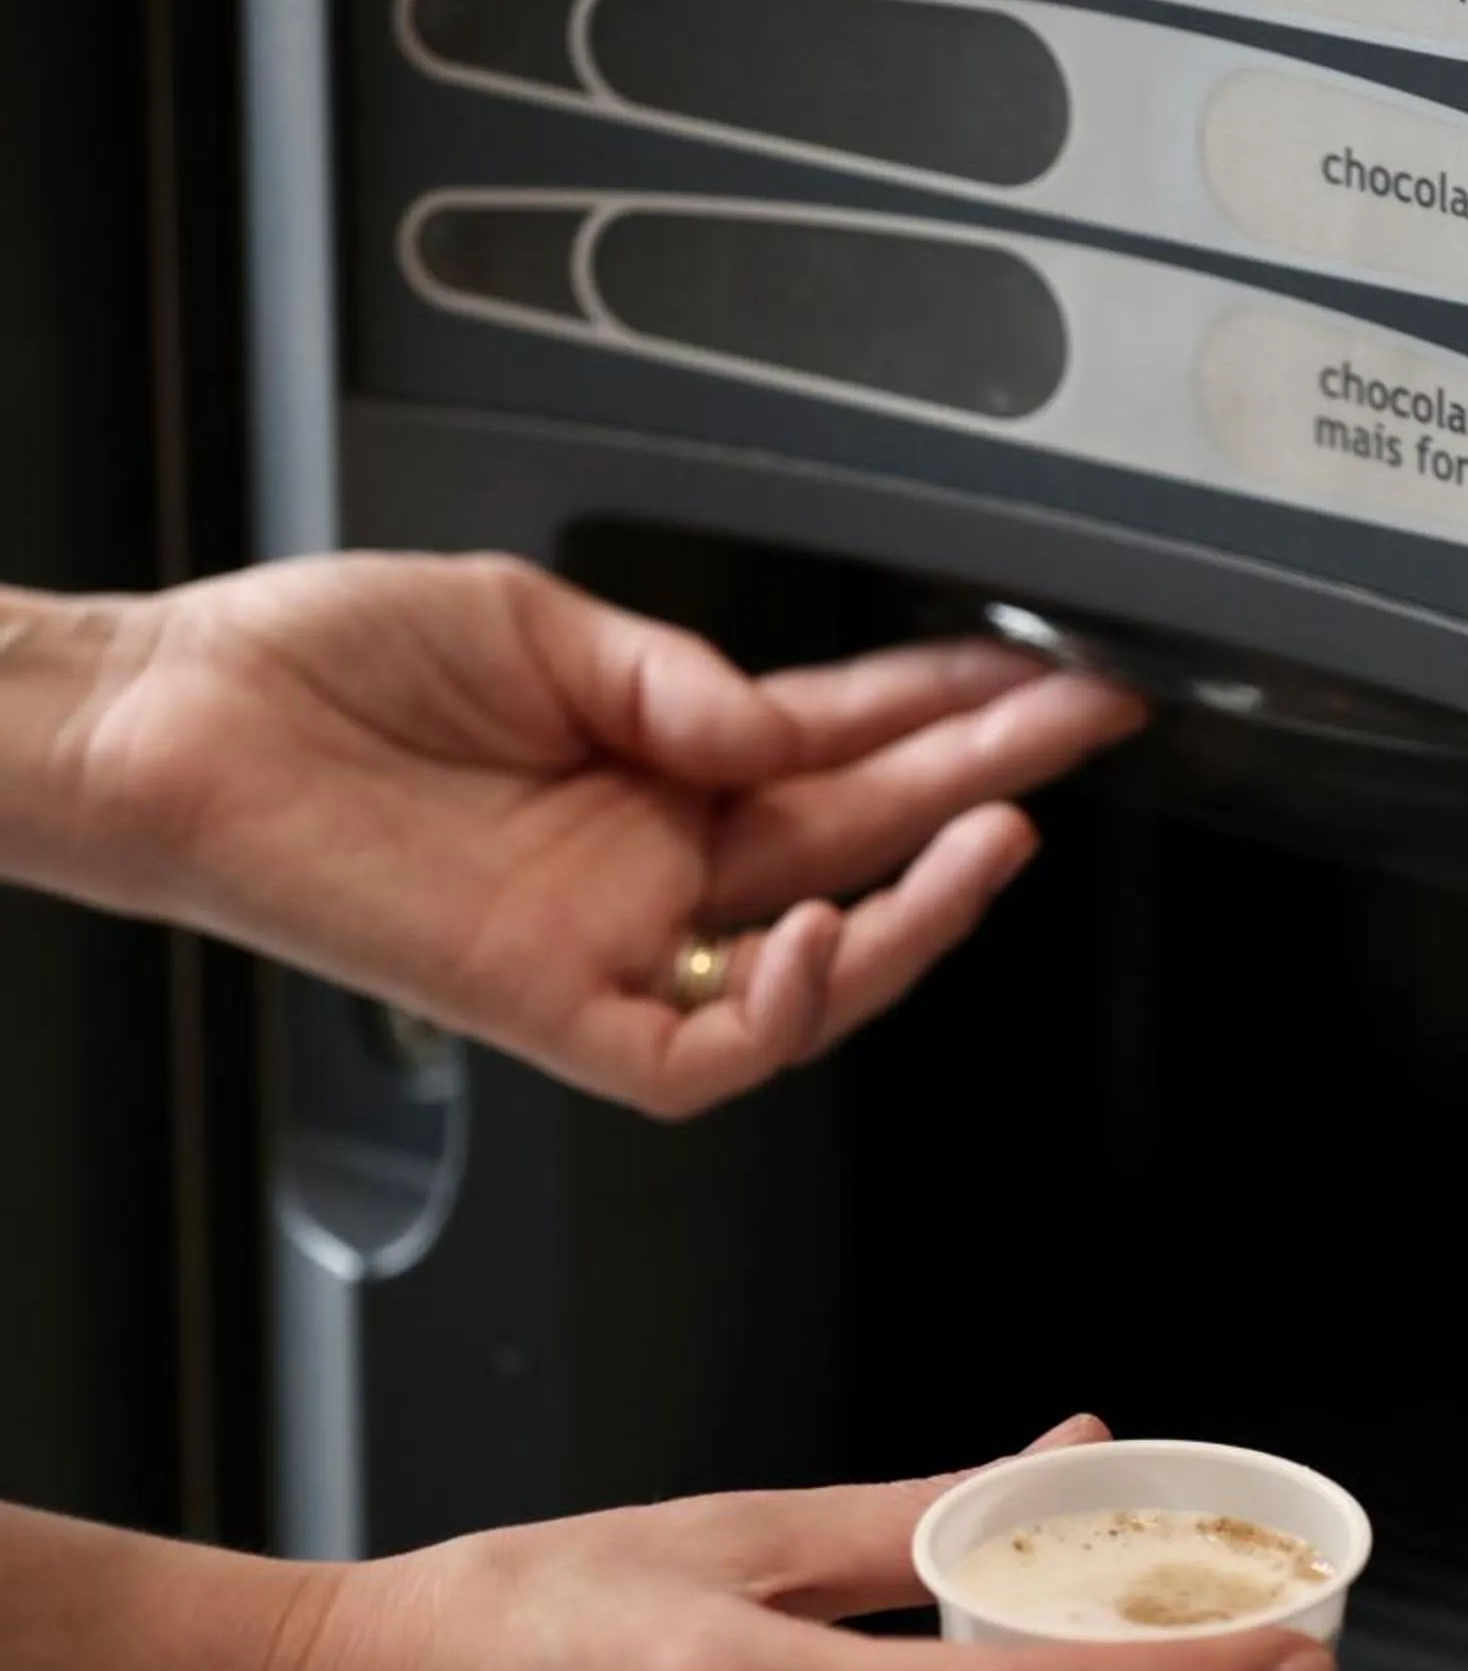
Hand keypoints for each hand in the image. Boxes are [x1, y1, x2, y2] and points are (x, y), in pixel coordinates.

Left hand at [54, 552, 1142, 1114]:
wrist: (180, 724)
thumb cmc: (321, 668)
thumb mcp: (528, 622)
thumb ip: (673, 679)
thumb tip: (788, 721)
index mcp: (654, 757)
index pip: (839, 741)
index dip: (947, 710)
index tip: (1040, 671)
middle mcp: (650, 857)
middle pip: (857, 833)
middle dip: (981, 775)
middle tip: (1084, 722)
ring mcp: (611, 937)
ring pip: (814, 966)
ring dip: (919, 904)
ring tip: (1002, 827)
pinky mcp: (554, 1006)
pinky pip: (705, 1048)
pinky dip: (783, 1005)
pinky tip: (832, 926)